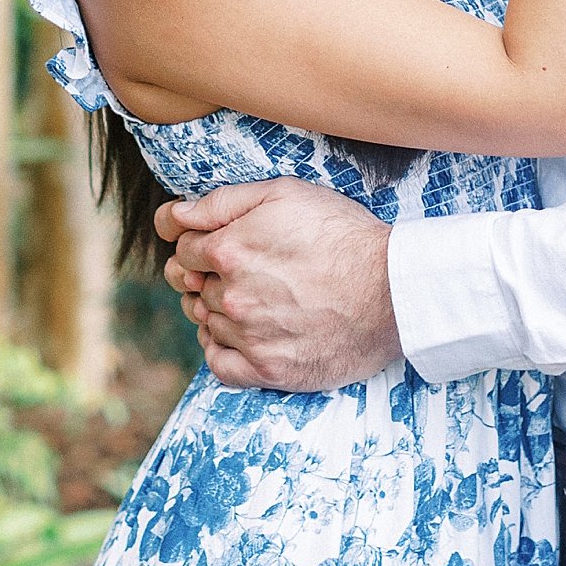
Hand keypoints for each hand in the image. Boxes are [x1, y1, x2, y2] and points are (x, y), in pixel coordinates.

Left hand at [155, 179, 399, 390]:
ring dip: (218, 310)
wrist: (392, 290)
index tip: (220, 245)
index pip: (184, 248)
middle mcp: (232, 296)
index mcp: (229, 249)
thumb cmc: (342, 235)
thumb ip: (220, 202)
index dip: (199, 244)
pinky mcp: (269, 370)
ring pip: (206, 322)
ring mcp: (249, 336)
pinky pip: (219, 365)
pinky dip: (221, 349)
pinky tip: (240, 335)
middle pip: (193, 286)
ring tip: (255, 298)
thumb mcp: (283, 194)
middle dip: (207, 276)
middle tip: (242, 270)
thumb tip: (173, 215)